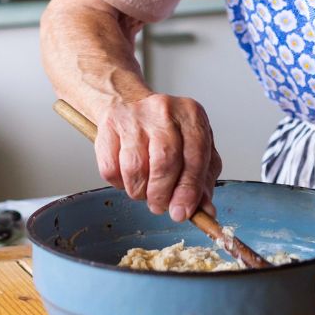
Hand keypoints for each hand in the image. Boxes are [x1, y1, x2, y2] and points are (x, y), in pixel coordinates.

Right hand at [94, 93, 221, 221]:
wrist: (128, 102)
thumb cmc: (165, 129)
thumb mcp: (193, 147)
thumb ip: (203, 180)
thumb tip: (206, 211)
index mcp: (191, 115)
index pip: (196, 156)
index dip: (189, 190)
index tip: (182, 212)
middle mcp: (164, 111)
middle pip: (164, 162)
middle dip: (162, 194)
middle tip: (160, 205)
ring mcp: (134, 117)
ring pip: (135, 168)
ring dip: (140, 191)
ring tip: (145, 190)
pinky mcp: (108, 126)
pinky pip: (110, 168)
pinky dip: (119, 183)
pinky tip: (128, 177)